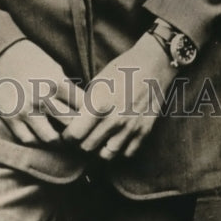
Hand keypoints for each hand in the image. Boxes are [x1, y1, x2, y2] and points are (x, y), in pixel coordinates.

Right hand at [0, 40, 83, 145]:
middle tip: (81, 133)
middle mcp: (42, 98)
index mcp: (56, 83)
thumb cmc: (31, 58)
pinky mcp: (10, 117)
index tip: (93, 119)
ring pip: (51, 138)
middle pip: (70, 125)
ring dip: (59, 140)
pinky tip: (41, 135)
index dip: (92, 115)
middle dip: (78, 130)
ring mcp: (25, 110)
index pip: (83, 108)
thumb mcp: (54, 67)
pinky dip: (37, 140)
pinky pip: (28, 139)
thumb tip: (84, 107)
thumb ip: (67, 88)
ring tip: (62, 138)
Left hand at [62, 33, 174, 160]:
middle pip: (88, 147)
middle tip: (79, 136)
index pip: (75, 135)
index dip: (67, 136)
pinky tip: (114, 139)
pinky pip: (127, 153)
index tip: (67, 133)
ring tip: (96, 140)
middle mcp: (115, 120)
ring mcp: (131, 128)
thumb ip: (85, 102)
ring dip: (98, 149)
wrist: (154, 65)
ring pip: (106, 155)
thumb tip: (72, 117)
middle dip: (80, 143)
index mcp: (99, 104)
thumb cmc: (122, 68)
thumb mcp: (97, 81)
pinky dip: (118, 150)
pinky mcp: (144, 132)